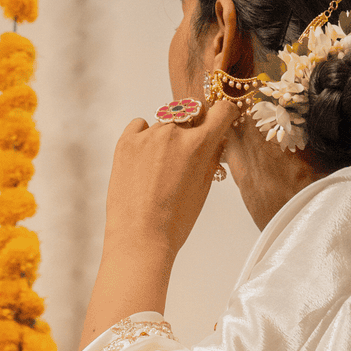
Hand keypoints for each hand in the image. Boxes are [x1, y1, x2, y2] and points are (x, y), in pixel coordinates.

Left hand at [80, 102, 233, 346]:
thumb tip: (216, 140)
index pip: (221, 111)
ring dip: (167, 138)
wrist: (139, 239)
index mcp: (198, 145)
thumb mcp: (203, 190)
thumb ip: (212, 159)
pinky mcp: (126, 141)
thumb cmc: (174, 223)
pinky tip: (144, 160)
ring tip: (159, 170)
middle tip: (185, 155)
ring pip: (165, 123)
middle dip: (193, 129)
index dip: (224, 114)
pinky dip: (144, 136)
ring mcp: (148, 135)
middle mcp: (173, 132)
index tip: (222, 119)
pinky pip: (140, 126)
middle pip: (191, 115)